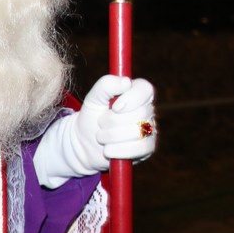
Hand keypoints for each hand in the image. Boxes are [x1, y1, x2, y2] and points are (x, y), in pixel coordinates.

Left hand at [32, 75, 156, 188]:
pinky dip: (119, 150)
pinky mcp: (147, 148)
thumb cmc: (91, 117)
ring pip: (138, 132)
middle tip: (101, 122)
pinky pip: (140, 149)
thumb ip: (107, 84)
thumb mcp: (93, 98)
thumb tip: (126, 82)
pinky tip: (109, 150)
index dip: (131, 98)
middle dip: (112, 121)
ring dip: (112, 137)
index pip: (145, 89)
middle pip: (139, 113)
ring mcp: (149, 129)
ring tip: (101, 137)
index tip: (114, 107)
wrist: (84, 144)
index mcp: (137, 93)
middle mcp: (147, 110)